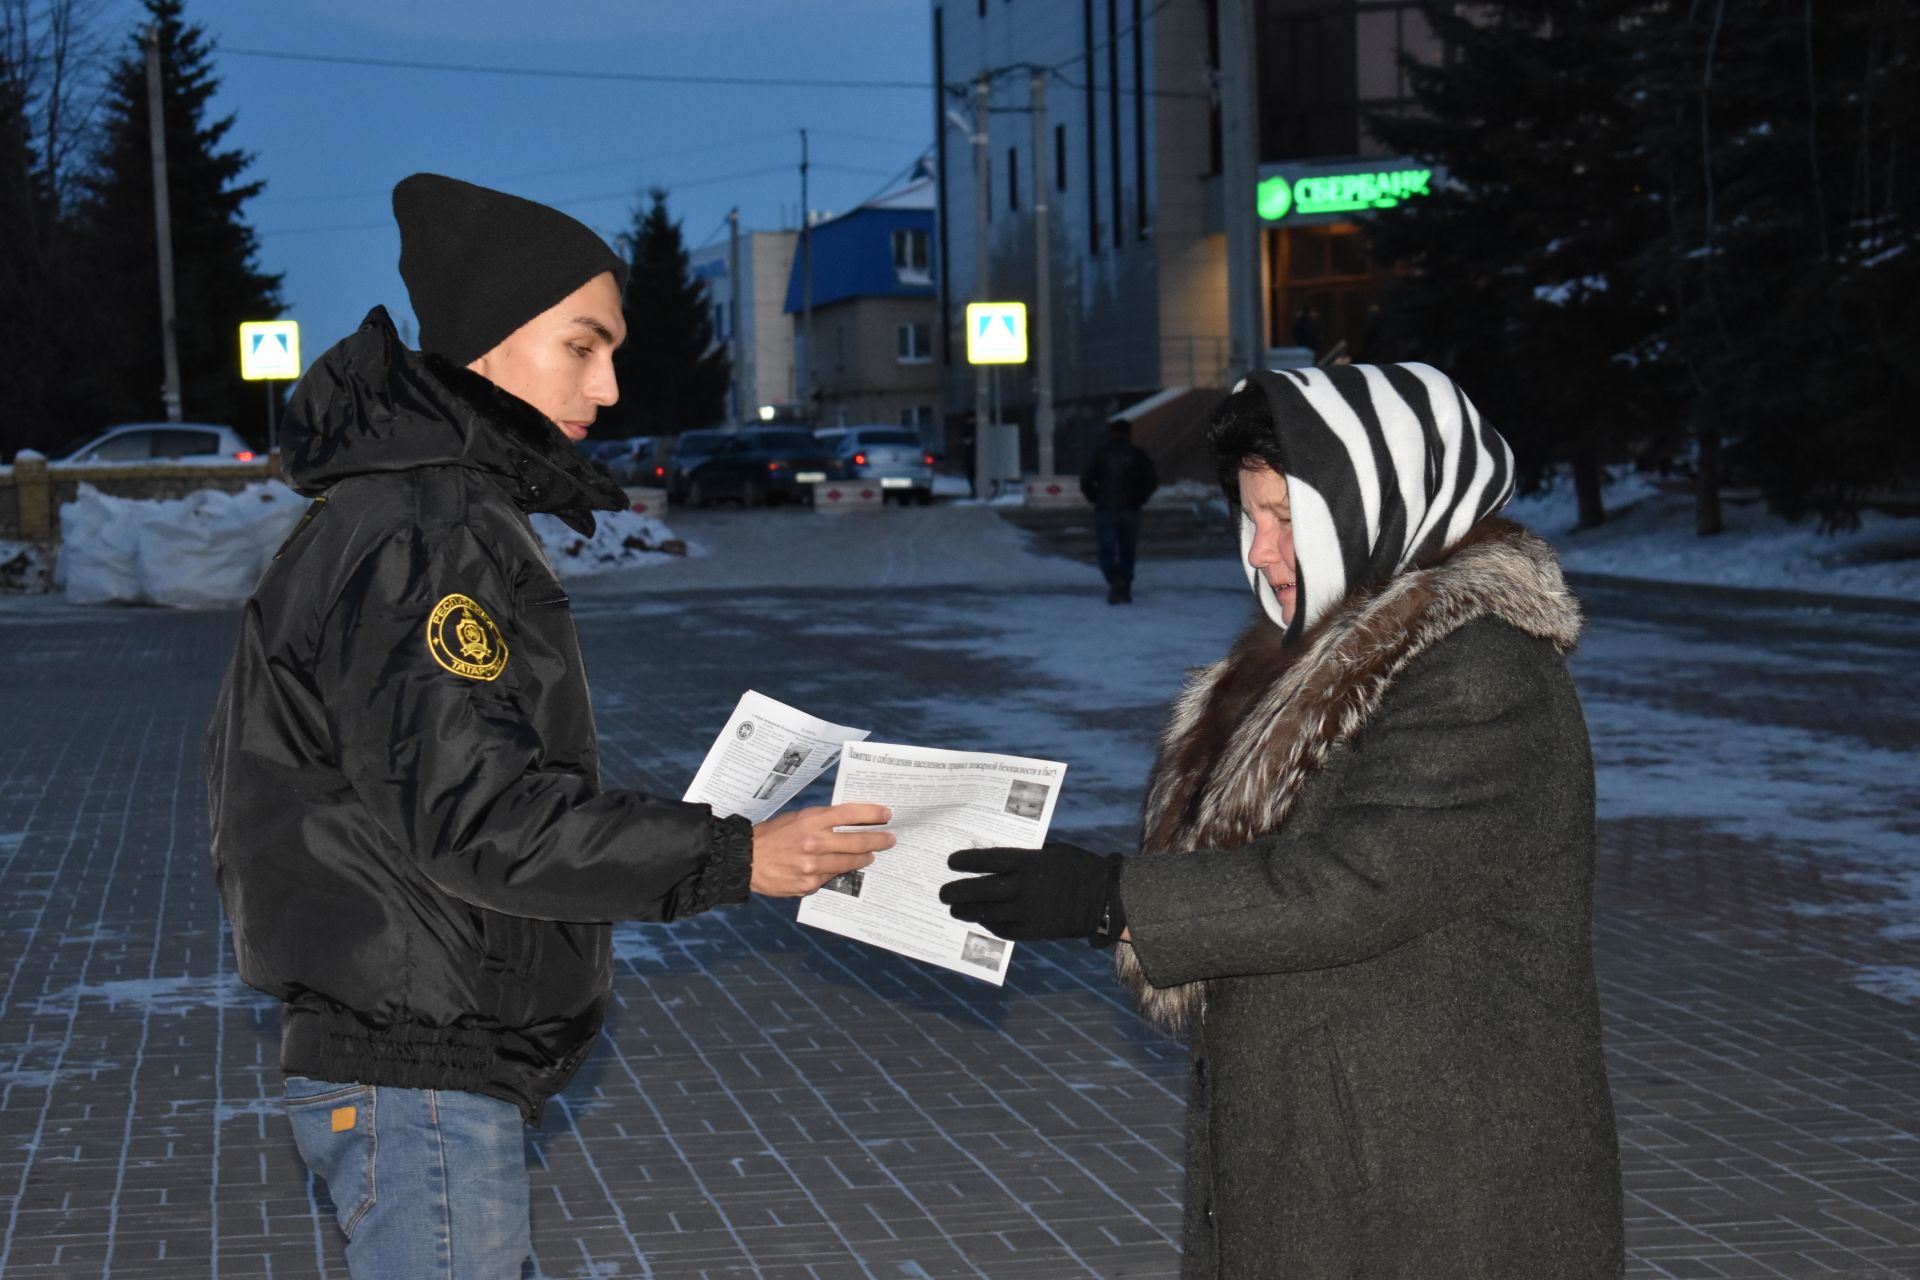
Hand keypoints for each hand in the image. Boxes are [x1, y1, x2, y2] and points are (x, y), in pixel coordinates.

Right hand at [751, 803, 893, 896]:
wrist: (746, 860)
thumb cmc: (772, 835)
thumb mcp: (797, 818)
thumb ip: (822, 820)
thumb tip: (850, 821)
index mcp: (811, 821)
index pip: (850, 814)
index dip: (872, 814)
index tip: (887, 814)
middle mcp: (814, 843)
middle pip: (857, 841)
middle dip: (878, 840)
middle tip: (890, 839)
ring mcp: (813, 866)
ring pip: (849, 862)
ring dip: (864, 858)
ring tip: (871, 855)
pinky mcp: (809, 884)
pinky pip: (832, 877)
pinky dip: (837, 871)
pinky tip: (841, 868)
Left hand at [940, 841, 1124, 944]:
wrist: (1104, 898)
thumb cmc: (1076, 867)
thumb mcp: (1051, 851)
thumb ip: (1024, 855)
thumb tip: (994, 857)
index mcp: (1029, 862)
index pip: (988, 860)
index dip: (966, 862)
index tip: (950, 862)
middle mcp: (1025, 888)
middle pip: (981, 890)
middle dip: (958, 891)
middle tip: (942, 892)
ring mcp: (1028, 912)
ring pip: (988, 913)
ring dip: (967, 911)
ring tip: (954, 909)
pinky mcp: (1034, 931)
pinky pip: (1003, 929)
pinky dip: (988, 924)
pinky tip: (980, 920)